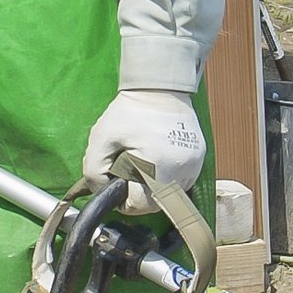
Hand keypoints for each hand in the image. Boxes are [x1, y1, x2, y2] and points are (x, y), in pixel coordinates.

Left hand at [82, 89, 205, 208]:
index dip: (124, 203)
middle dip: (139, 195)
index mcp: (159, 167)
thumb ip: (93, 170)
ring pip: (172, 194)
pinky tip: (156, 161)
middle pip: (158, 203)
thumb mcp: (101, 138)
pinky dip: (168, 178)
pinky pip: (182, 180)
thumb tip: (102, 191)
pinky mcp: (200, 157)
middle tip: (127, 176)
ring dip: (155, 188)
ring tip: (142, 166)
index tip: (118, 189)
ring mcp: (194, 164)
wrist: (159, 86)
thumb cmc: (129, 111)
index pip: (141, 206)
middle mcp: (182, 169)